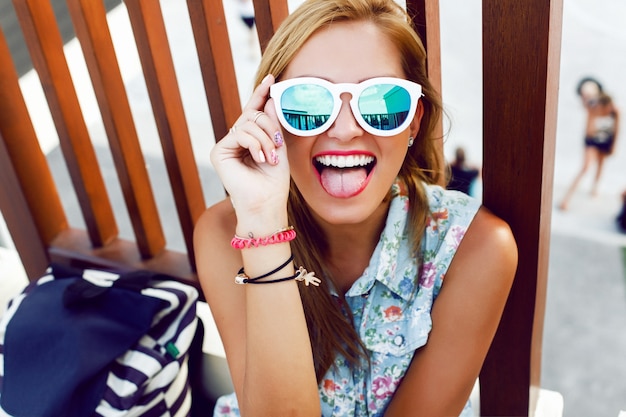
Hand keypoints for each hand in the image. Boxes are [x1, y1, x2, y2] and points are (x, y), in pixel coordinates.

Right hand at [210, 75, 289, 218]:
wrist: (266, 204)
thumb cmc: (273, 181)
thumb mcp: (278, 146)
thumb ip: (273, 124)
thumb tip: (270, 99)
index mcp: (250, 138)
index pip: (254, 111)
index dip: (261, 94)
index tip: (271, 79)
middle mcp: (236, 140)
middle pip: (252, 115)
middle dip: (269, 126)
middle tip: (278, 145)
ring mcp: (226, 145)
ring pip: (247, 123)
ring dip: (265, 138)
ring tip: (271, 157)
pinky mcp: (218, 152)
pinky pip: (239, 134)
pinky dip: (254, 144)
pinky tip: (260, 158)